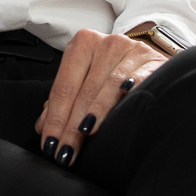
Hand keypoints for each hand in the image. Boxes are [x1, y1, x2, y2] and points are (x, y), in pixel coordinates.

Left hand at [33, 29, 168, 169]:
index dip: (55, 118)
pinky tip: (122, 110)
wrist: (150, 57)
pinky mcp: (153, 61)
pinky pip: (139, 80)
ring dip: (95, 114)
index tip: (50, 144)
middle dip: (71, 126)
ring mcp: (131, 50)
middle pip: (83, 91)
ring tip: (85, 135)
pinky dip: (129, 94)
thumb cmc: (113, 70)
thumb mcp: (86, 78)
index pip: (63, 87)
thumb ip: (64, 99)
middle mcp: (106, 44)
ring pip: (108, 86)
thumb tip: (42, 126)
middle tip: (65, 152)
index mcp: (83, 45)